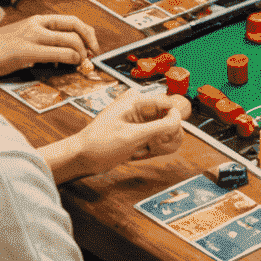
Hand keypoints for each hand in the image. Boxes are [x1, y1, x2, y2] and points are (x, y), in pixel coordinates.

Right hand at [0, 14, 98, 84]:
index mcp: (37, 20)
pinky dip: (70, 59)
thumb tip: (67, 51)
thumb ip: (44, 41)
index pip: (72, 20)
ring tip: (80, 62)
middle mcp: (37, 25)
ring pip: (70, 40)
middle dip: (89, 42)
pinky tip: (69, 64)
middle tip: (91, 55)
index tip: (92, 45)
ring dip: (81, 53)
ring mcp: (32, 37)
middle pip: (75, 28)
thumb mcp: (24, 37)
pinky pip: (57, 53)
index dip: (87, 32)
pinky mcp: (26, 51)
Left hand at [62, 90, 189, 181]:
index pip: (169, 104)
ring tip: (144, 151)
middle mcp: (140, 109)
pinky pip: (157, 139)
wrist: (81, 158)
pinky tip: (138, 154)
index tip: (168, 135)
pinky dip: (152, 149)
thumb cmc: (98, 145)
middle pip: (170, 118)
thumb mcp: (131, 136)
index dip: (173, 120)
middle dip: (166, 135)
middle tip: (155, 146)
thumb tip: (178, 120)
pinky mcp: (139, 133)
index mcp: (136, 101)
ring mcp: (140, 122)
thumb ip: (159, 127)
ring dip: (160, 144)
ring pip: (166, 131)